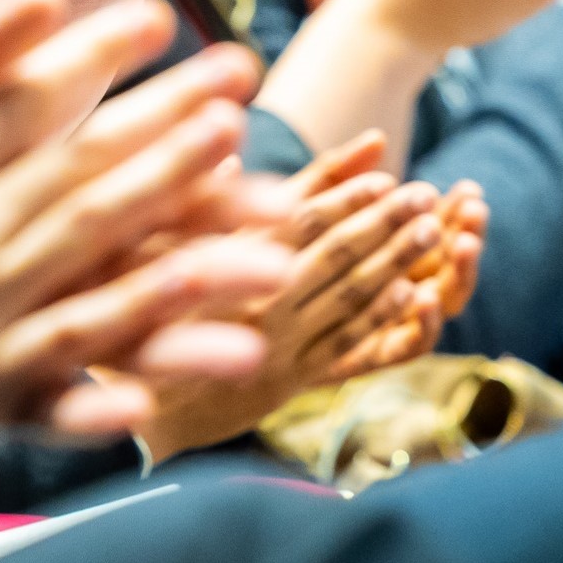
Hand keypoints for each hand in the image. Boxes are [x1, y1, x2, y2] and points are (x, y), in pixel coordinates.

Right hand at [0, 0, 292, 513]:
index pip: (14, 97)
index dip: (87, 55)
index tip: (151, 19)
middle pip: (82, 160)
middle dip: (166, 112)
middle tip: (238, 75)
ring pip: (101, 245)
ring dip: (179, 203)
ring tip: (244, 168)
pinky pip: (86, 348)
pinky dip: (145, 328)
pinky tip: (211, 312)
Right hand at [126, 140, 484, 459]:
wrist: (126, 411)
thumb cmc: (136, 324)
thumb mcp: (152, 255)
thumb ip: (199, 202)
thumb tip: (233, 152)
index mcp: (220, 259)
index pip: (294, 216)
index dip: (343, 190)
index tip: (383, 169)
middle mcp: (251, 298)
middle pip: (331, 250)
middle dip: (384, 220)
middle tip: (426, 194)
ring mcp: (275, 342)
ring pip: (348, 294)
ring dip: (396, 260)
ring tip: (435, 230)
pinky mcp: (288, 382)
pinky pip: (344, 346)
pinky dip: (382, 319)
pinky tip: (413, 295)